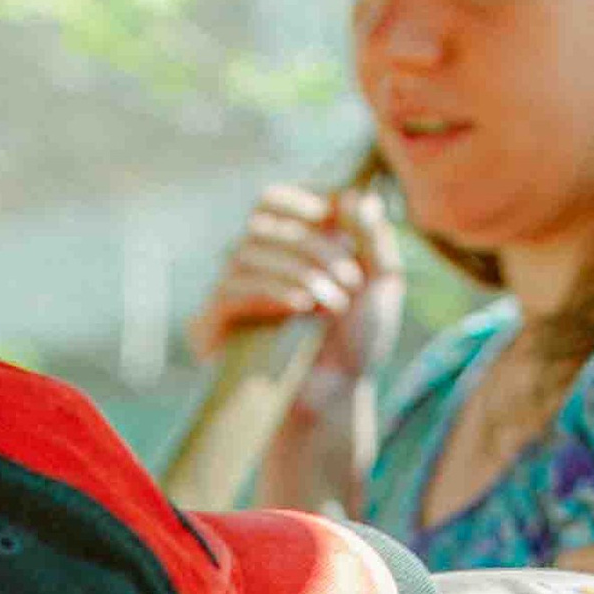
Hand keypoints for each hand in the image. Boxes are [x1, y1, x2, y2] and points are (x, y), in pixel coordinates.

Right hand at [189, 184, 402, 385]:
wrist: (335, 400)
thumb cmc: (358, 345)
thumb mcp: (381, 283)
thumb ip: (371, 235)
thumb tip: (350, 194)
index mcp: (285, 246)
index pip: (272, 201)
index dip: (302, 203)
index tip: (335, 221)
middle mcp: (252, 263)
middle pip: (261, 221)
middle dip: (312, 246)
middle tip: (350, 281)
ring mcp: (229, 293)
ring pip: (246, 252)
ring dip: (297, 272)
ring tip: (333, 304)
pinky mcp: (213, 325)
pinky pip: (231, 290)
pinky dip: (270, 291)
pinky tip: (301, 308)